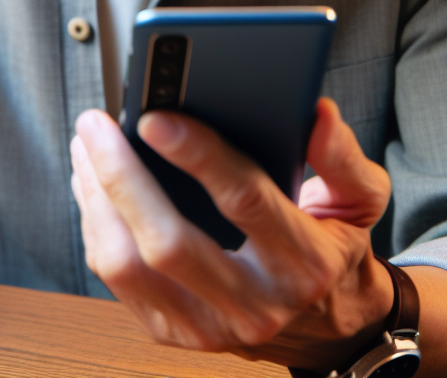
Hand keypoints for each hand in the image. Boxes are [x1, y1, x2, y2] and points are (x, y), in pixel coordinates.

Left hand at [70, 97, 395, 372]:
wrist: (328, 326)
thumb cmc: (335, 247)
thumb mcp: (360, 198)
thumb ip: (342, 155)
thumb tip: (318, 113)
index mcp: (302, 262)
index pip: (244, 201)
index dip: (198, 155)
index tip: (155, 115)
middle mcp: (254, 305)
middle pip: (168, 242)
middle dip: (121, 176)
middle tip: (96, 124)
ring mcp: (209, 327)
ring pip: (130, 266)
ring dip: (96, 199)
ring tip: (87, 145)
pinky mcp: (174, 332)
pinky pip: (117, 280)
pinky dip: (95, 225)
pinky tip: (91, 181)